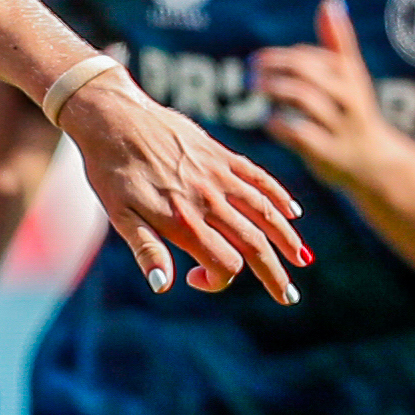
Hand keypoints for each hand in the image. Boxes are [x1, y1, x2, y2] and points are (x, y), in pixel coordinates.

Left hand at [63, 74, 309, 302]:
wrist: (115, 118)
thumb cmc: (111, 172)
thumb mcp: (120, 216)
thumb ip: (146, 250)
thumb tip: (163, 285)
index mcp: (183, 221)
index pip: (223, 263)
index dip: (217, 280)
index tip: (196, 278)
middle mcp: (208, 200)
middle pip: (253, 244)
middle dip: (274, 273)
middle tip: (289, 297)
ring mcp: (219, 176)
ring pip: (265, 212)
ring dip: (286, 239)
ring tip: (302, 260)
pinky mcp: (222, 155)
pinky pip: (259, 178)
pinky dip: (279, 196)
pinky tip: (293, 212)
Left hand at [248, 0, 398, 193]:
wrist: (379, 165)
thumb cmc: (356, 114)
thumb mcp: (351, 77)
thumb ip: (339, 41)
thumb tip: (330, 2)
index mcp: (349, 76)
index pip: (310, 57)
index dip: (282, 57)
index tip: (262, 62)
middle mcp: (347, 97)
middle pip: (306, 72)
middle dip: (274, 66)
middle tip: (250, 69)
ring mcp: (339, 126)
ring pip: (304, 98)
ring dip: (274, 89)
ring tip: (254, 87)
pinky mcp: (329, 153)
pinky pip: (300, 134)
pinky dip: (280, 125)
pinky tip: (269, 121)